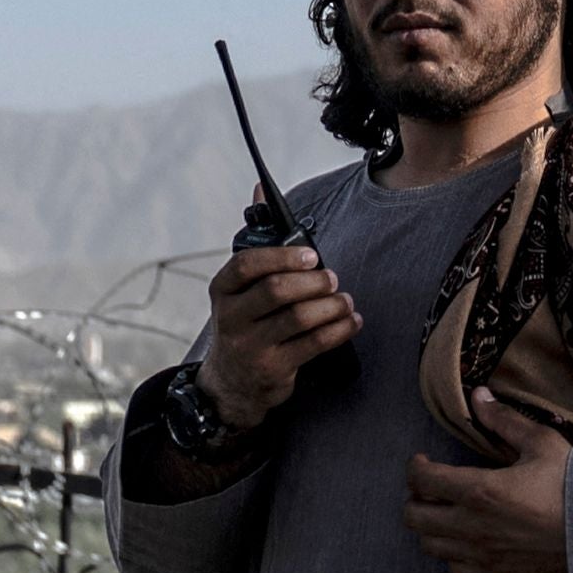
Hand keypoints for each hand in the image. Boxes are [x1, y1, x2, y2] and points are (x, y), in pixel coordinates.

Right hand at [195, 227, 360, 432]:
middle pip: (277, 291)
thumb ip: (257, 240)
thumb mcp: (241, 286)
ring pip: (300, 318)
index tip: (310, 256)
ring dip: (332, 306)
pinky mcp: (272, 370)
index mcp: (221, 290)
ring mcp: (250, 347)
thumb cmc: (246, 320)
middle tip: (332, 279)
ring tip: (345, 300)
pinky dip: (340, 329)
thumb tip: (260, 188)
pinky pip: (315, 344)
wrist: (231, 383)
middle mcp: (230, 319)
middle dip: (314, 281)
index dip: (282, 257)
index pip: (246, 265)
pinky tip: (351, 320)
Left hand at [405, 389, 572, 572]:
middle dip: (415, 497)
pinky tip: (468, 539)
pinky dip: (452, 552)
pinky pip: (454, 568)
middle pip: (414, 517)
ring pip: (429, 545)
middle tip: (431, 486)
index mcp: (479, 490)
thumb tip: (479, 396)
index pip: (423, 480)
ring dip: (431, 526)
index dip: (415, 467)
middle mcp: (471, 527)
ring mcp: (480, 555)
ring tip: (446, 511)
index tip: (422, 460)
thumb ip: (505, 420)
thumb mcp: (543, 443)